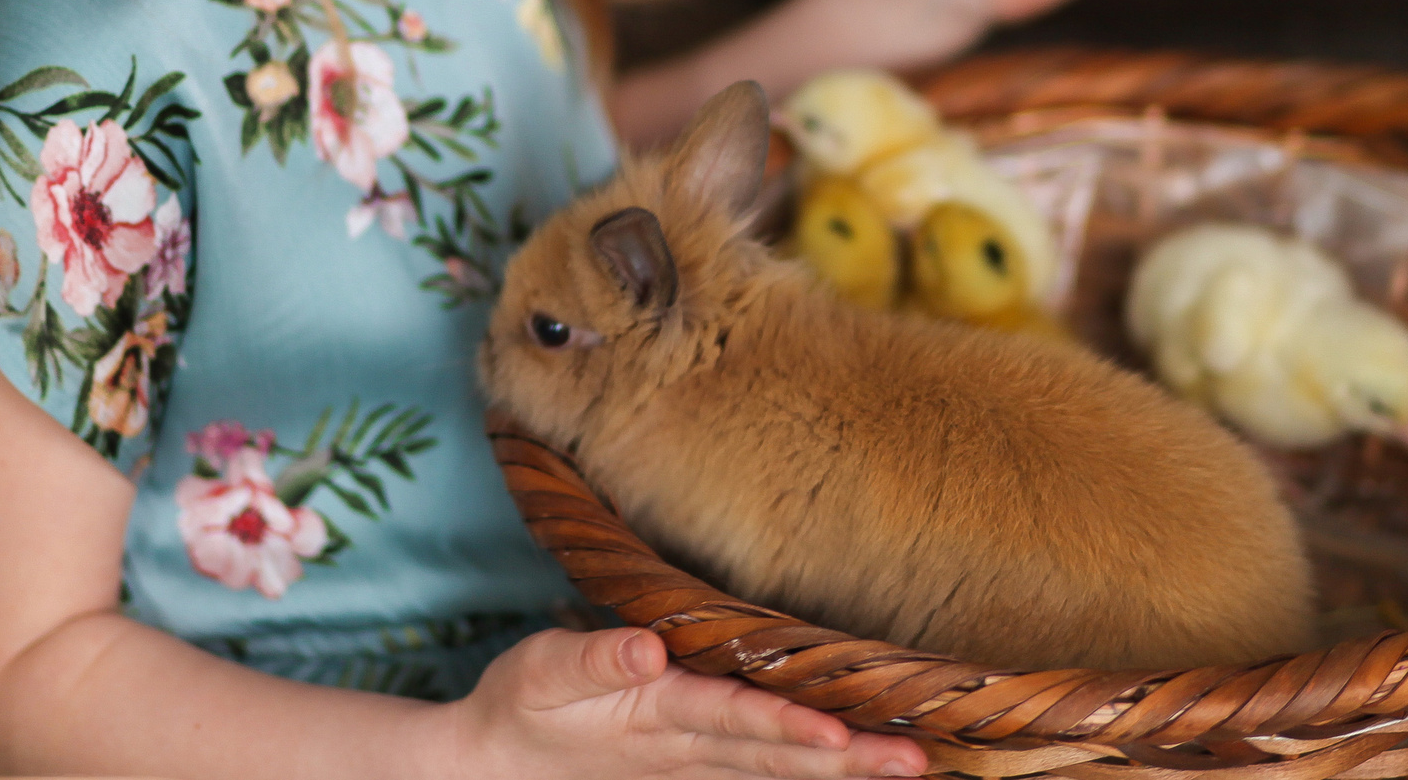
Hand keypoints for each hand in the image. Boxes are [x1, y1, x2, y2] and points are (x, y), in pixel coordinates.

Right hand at [443, 626, 925, 779]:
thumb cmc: (525, 703)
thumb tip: (649, 642)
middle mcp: (686, 748)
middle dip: (847, 762)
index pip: (733, 719)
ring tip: (910, 768)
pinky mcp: (696, 772)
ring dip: (844, 774)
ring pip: (778, 774)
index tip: (839, 732)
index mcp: (656, 712)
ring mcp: (694, 768)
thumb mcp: (545, 670)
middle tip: (913, 761)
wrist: (494, 764)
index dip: (785, 727)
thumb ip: (597, 657)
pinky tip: (858, 775)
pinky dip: (812, 779)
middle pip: (775, 757)